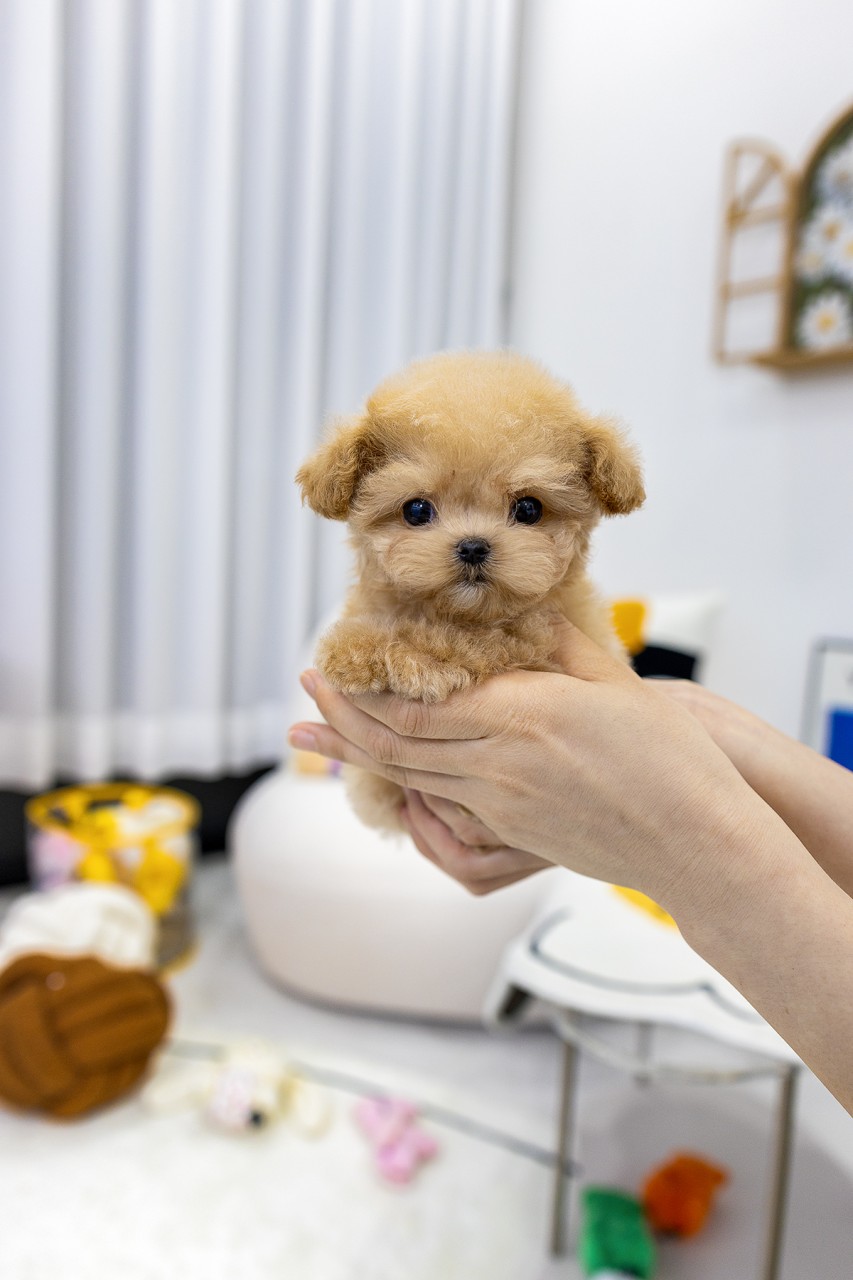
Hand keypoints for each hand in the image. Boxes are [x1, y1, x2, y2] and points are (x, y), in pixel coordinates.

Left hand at [289, 622, 773, 919]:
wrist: (697, 841)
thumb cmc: (669, 758)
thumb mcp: (612, 680)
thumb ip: (555, 644)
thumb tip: (519, 613)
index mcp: (521, 715)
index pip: (414, 704)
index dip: (359, 690)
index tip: (325, 667)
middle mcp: (499, 765)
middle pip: (394, 745)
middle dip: (339, 721)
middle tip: (302, 701)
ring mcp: (503, 808)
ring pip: (409, 780)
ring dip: (357, 757)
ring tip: (315, 741)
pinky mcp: (515, 837)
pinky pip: (442, 810)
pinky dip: (405, 788)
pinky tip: (389, 776)